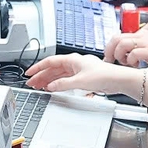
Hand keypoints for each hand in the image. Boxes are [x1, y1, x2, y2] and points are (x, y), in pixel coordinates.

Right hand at [25, 53, 141, 97]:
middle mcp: (74, 63)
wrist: (118, 80)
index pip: (49, 62)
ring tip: (39, 87)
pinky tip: (54, 88)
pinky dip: (58, 83)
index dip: (37, 68)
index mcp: (72, 59)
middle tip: (31, 83)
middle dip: (41, 76)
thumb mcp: (80, 81)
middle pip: (53, 69)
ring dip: (49, 80)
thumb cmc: (104, 76)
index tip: (29, 73)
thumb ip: (63, 84)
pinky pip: (65, 79)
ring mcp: (78, 70)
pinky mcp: (83, 77)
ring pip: (59, 74)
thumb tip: (51, 86)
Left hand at [108, 30, 147, 76]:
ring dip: (119, 55)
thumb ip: (142, 49)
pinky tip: (136, 66)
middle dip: (109, 50)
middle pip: (117, 38)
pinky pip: (133, 54)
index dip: (112, 46)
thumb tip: (128, 56)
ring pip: (122, 44)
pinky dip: (130, 61)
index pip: (121, 35)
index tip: (109, 56)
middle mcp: (145, 36)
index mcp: (145, 34)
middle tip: (109, 60)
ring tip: (124, 63)